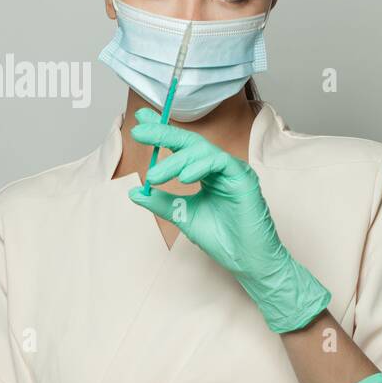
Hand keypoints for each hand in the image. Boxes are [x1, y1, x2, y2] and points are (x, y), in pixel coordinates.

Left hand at [127, 107, 330, 332]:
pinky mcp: (244, 179)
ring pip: (202, 151)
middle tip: (139, 131)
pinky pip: (220, 162)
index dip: (161, 132)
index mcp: (207, 173)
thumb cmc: (223, 239)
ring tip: (154, 176)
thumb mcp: (183, 216)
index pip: (182, 148)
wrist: (246, 261)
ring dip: (175, 161)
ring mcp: (233, 171)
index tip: (139, 121)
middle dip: (164, 133)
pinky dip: (200, 166)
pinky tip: (184, 177)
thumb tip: (135, 191)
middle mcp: (220, 168)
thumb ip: (161, 202)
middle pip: (190, 143)